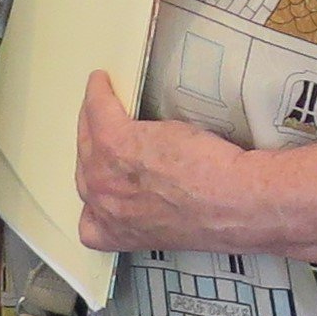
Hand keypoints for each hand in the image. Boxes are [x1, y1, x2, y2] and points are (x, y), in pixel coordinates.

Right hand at [77, 73, 247, 253]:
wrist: (230, 205)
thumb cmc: (213, 216)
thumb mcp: (170, 223)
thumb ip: (150, 212)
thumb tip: (156, 191)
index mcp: (114, 231)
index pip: (89, 211)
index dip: (98, 186)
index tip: (106, 173)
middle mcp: (102, 204)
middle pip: (86, 167)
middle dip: (94, 148)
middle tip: (104, 130)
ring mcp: (104, 171)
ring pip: (88, 137)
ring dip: (94, 117)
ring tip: (103, 105)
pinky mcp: (116, 140)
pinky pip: (98, 109)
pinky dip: (99, 93)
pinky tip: (103, 83)